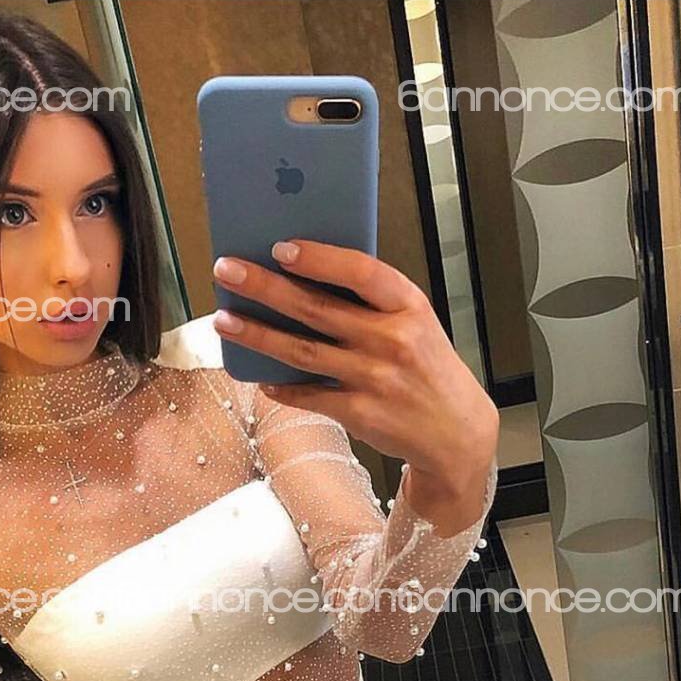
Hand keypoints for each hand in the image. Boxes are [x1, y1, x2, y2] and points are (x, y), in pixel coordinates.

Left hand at [211, 240, 497, 530]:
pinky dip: (281, 387)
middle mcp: (392, 340)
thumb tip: (306, 277)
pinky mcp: (360, 413)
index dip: (317, 258)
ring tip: (224, 320)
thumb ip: (373, 302)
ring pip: (302, 352)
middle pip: (316, 308)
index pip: (359, 271)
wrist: (456, 432)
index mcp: (408, 306)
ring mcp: (374, 379)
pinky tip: (259, 378)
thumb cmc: (427, 368)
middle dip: (264, 287)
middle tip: (226, 271)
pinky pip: (309, 396)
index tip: (280, 247)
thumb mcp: (415, 323)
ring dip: (258, 335)